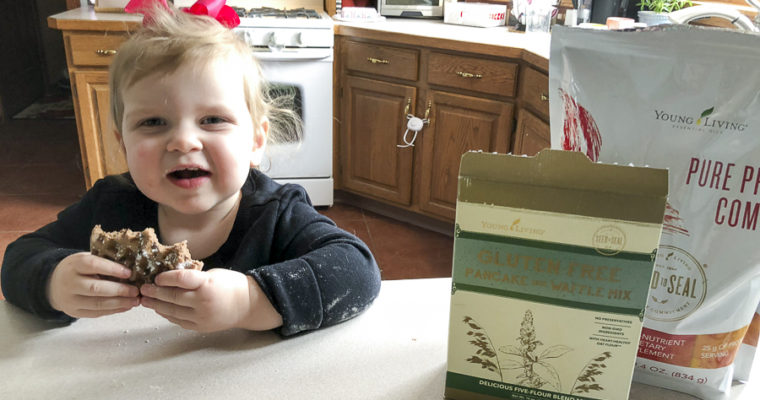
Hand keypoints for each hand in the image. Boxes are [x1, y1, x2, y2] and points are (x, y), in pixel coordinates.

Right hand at [47, 252, 140, 317]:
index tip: (129, 273)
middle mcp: (69, 283)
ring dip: (119, 303)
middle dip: (119, 290)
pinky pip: (96, 313)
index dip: (112, 269)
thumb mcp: (86, 258)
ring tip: (135, 300)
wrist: (54, 284)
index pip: (93, 265)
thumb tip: (133, 265)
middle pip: (95, 288)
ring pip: (97, 303)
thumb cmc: (78, 269)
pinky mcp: (74, 312)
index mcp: (74, 265)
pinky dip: (113, 310)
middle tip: (136, 290)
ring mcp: (70, 300)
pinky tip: (126, 306)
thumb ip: (103, 261)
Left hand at [140, 268, 281, 332]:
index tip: (156, 277)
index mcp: (207, 284)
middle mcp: (203, 301)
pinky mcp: (200, 327)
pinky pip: (179, 321)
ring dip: (157, 305)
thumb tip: (170, 277)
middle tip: (143, 288)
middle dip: (155, 292)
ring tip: (146, 300)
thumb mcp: (214, 274)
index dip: (165, 277)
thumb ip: (194, 277)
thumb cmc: (231, 285)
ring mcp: (201, 316)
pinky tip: (160, 309)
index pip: (181, 278)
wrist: (247, 305)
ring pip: (173, 311)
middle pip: (173, 296)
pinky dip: (167, 315)